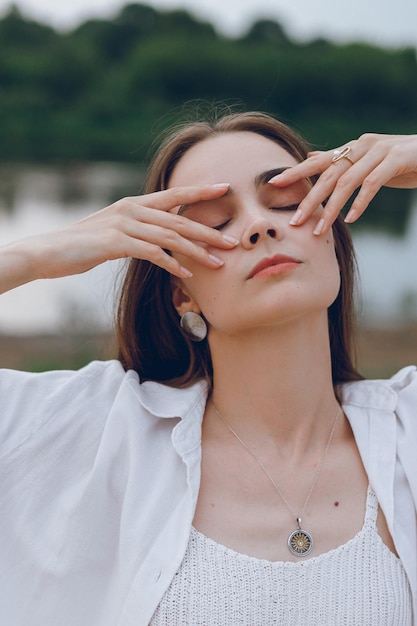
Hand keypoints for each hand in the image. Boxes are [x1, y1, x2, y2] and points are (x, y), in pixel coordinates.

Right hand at [0, 184, 237, 294]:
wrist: (49, 252)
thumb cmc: (84, 245)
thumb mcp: (115, 232)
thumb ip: (139, 230)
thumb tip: (161, 239)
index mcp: (135, 204)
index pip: (174, 195)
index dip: (200, 191)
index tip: (226, 187)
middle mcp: (132, 209)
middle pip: (179, 219)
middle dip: (208, 231)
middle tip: (232, 242)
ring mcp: (124, 224)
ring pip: (170, 236)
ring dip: (196, 251)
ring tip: (217, 264)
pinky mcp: (116, 242)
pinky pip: (151, 252)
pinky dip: (170, 263)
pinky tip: (185, 274)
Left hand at [268, 133, 416, 234]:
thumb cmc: (401, 160)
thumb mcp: (368, 160)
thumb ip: (341, 160)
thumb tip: (312, 157)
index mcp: (353, 147)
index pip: (319, 161)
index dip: (296, 171)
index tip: (273, 184)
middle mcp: (362, 146)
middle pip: (329, 174)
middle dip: (310, 199)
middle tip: (295, 221)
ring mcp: (379, 151)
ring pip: (348, 181)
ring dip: (332, 208)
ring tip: (320, 229)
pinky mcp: (396, 159)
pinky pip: (373, 183)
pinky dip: (361, 202)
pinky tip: (352, 219)